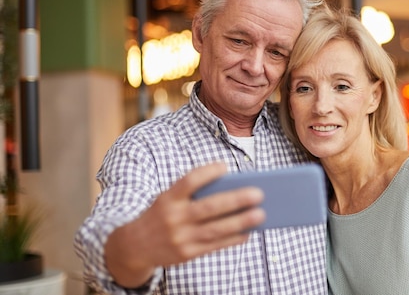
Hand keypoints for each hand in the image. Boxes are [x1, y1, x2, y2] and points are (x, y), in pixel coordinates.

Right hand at [104, 163, 265, 287]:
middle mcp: (173, 218)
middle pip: (208, 208)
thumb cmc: (161, 214)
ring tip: (261, 214)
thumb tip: (231, 188)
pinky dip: (232, 239)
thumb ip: (192, 194)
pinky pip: (214, 245)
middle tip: (259, 194)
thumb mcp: (168, 199)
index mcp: (167, 198)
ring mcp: (180, 238)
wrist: (135, 246)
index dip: (207, 173)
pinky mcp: (186, 254)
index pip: (188, 182)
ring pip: (215, 229)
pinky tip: (247, 232)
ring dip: (241, 222)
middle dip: (235, 201)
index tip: (225, 166)